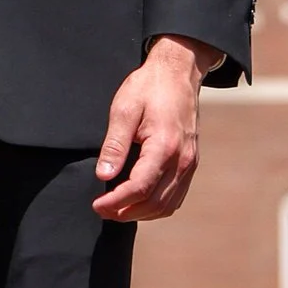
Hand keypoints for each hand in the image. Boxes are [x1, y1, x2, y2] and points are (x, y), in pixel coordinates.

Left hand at [90, 35, 212, 222]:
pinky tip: (139, 202)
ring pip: (167, 205)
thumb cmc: (149, 88)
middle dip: (126, 212)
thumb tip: (103, 175)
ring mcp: (190, 163)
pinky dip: (157, 206)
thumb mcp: (124, 109)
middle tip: (101, 210)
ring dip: (141, 213)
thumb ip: (114, 144)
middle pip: (154, 203)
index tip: (96, 205)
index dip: (116, 201)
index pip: (140, 187)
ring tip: (116, 210)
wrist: (179, 74)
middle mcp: (182, 159)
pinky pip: (176, 196)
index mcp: (165, 145)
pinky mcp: (191, 163)